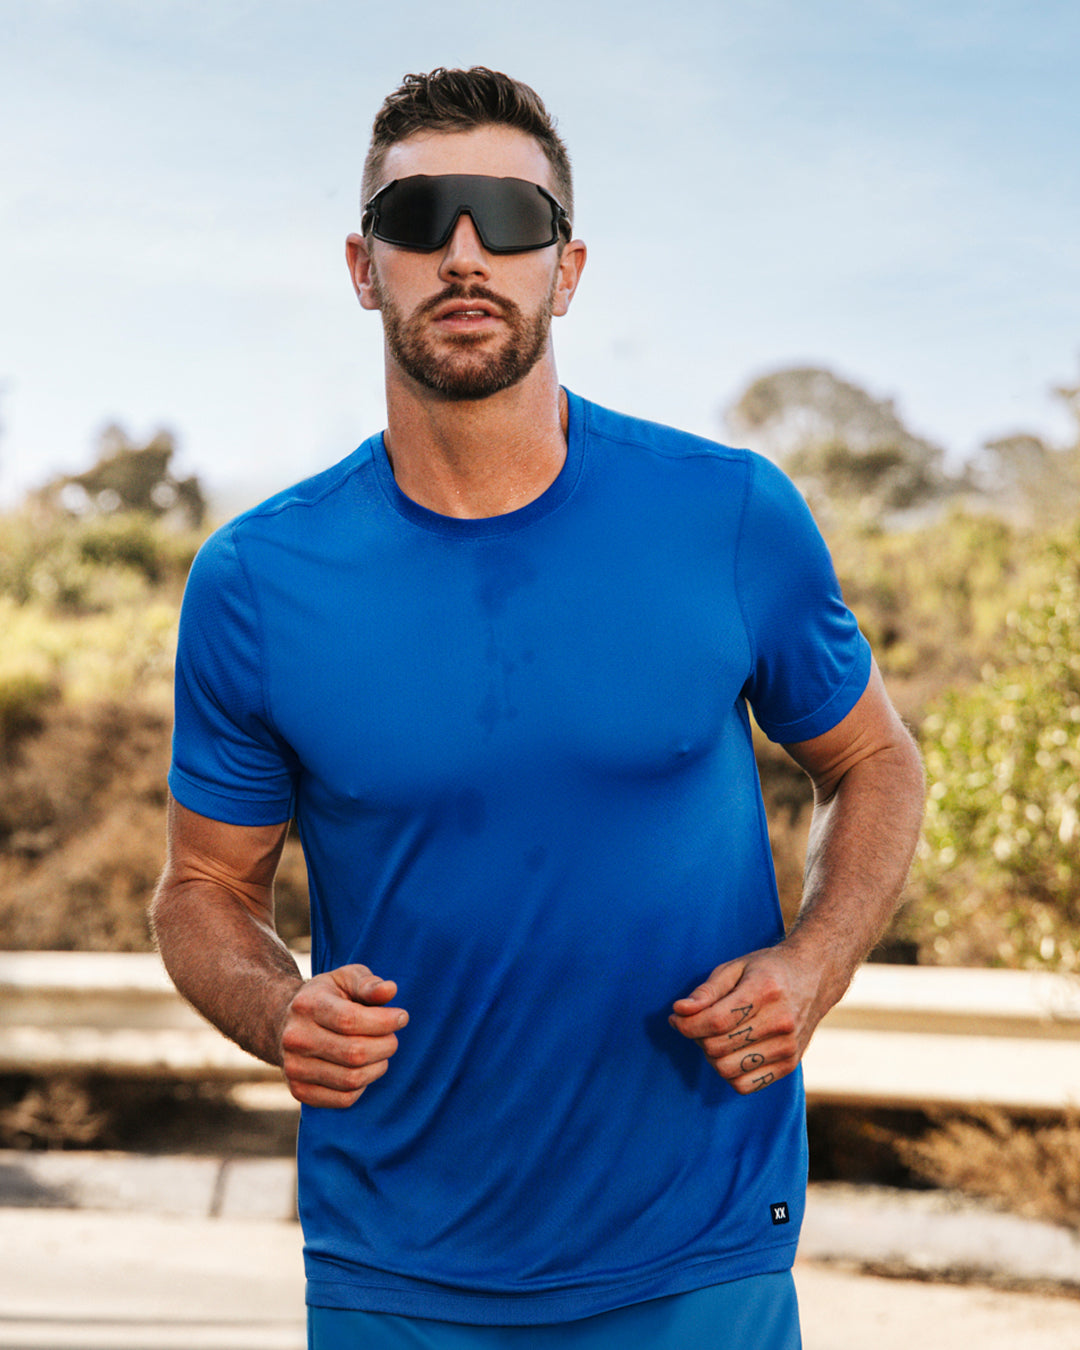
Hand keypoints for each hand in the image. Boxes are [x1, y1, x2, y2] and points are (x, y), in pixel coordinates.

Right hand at [278, 965, 407, 1106]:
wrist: (287, 1023)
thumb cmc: (327, 997)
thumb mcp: (345, 978)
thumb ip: (368, 983)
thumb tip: (390, 990)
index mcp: (307, 1005)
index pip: (350, 1020)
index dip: (383, 1021)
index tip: (402, 1017)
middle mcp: (296, 1038)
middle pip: (354, 1052)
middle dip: (386, 1045)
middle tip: (392, 1037)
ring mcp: (294, 1068)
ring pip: (352, 1079)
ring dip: (378, 1066)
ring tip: (381, 1052)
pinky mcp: (299, 1091)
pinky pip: (344, 1099)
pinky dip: (363, 1085)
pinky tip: (364, 1068)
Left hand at [668, 946, 822, 1093]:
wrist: (813, 978)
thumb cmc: (767, 970)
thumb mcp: (735, 967)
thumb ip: (706, 991)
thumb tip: (679, 1011)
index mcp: (765, 991)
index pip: (715, 1020)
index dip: (687, 1024)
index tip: (676, 1017)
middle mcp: (780, 1022)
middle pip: (718, 1048)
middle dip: (696, 1037)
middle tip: (697, 1023)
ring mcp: (787, 1047)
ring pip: (727, 1070)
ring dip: (711, 1056)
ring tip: (715, 1036)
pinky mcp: (789, 1065)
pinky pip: (745, 1085)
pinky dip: (729, 1073)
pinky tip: (731, 1052)